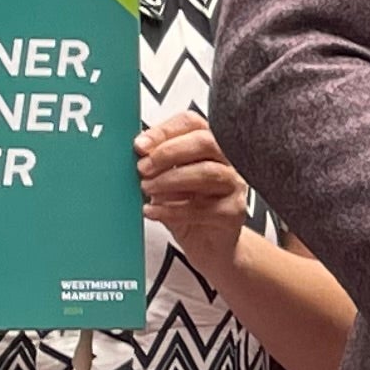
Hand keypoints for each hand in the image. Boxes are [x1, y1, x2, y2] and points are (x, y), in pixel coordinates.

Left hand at [137, 111, 250, 281]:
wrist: (208, 245)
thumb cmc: (187, 208)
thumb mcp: (165, 180)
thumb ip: (154, 164)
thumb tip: (135, 153)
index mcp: (208, 146)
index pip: (191, 123)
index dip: (163, 131)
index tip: (140, 145)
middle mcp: (227, 161)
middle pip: (205, 142)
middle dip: (168, 153)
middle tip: (143, 168)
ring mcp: (234, 186)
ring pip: (207, 172)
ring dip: (170, 180)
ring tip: (147, 189)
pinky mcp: (234, 212)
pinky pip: (203, 208)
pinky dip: (172, 210)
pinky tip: (153, 211)